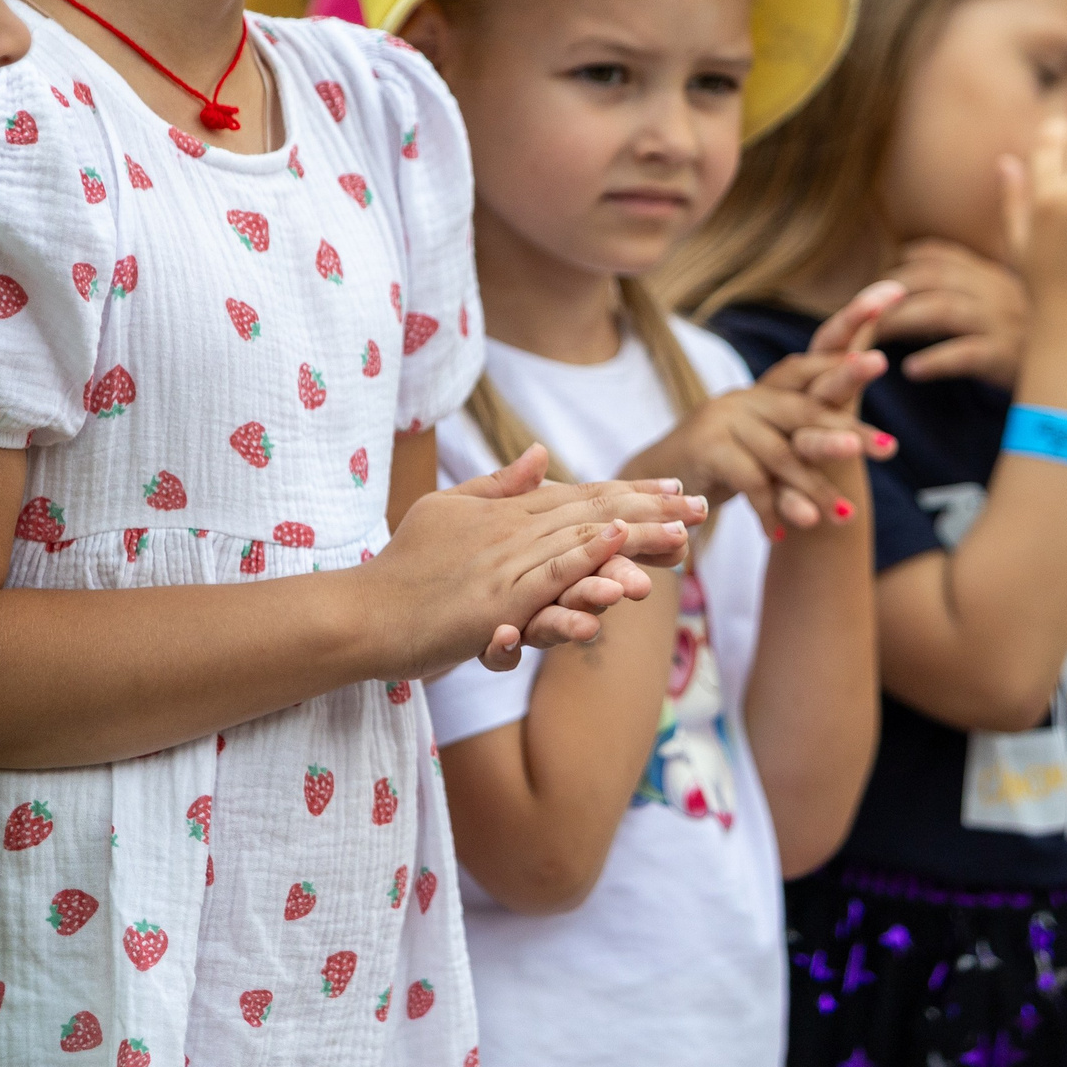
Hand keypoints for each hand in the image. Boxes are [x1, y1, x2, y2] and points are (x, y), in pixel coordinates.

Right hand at [361, 447, 706, 675]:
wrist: (363, 612)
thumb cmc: (403, 568)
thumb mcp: (448, 511)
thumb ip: (498, 486)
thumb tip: (541, 454)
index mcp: (505, 513)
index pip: (581, 496)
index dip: (632, 492)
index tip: (678, 489)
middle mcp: (510, 532)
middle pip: (593, 514)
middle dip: (653, 511)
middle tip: (703, 505)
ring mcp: (502, 566)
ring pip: (579, 543)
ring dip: (635, 536)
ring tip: (682, 531)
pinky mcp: (493, 604)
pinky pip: (545, 577)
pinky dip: (584, 560)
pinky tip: (618, 549)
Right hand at [620, 282, 902, 533]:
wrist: (651, 485)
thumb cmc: (717, 469)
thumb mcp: (759, 450)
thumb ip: (795, 442)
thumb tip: (855, 443)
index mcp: (762, 392)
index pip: (806, 372)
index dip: (841, 367)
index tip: (879, 363)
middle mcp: (744, 398)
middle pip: (804, 412)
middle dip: (848, 433)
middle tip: (888, 449)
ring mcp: (723, 419)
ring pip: (782, 455)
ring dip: (815, 491)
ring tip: (845, 516)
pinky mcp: (706, 447)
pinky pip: (751, 481)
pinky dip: (771, 511)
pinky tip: (783, 536)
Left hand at [876, 238, 1026, 383]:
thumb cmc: (1041, 332)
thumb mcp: (1014, 293)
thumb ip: (978, 271)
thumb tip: (944, 232)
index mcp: (994, 274)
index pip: (942, 256)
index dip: (905, 264)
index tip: (881, 280)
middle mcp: (997, 291)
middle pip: (934, 279)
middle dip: (893, 291)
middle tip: (862, 312)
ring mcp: (1002, 322)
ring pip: (944, 311)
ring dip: (904, 320)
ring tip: (874, 336)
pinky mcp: (1007, 356)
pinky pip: (966, 354)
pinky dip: (936, 360)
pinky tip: (912, 370)